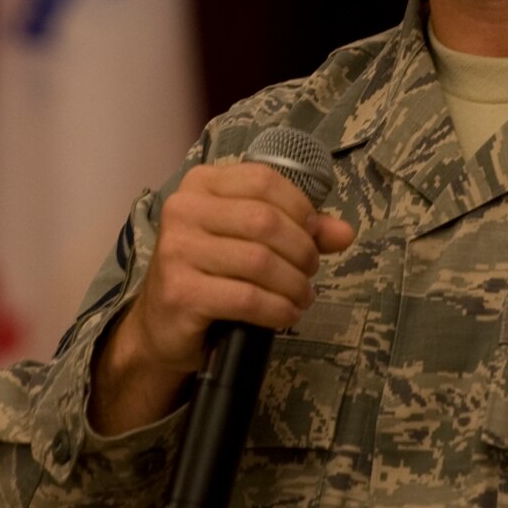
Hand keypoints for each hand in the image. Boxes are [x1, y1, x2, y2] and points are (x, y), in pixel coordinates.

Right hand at [88, 161, 354, 434]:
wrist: (162, 326)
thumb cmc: (210, 274)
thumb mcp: (249, 241)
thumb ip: (296, 230)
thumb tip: (345, 232)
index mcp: (200, 184)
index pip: (264, 181)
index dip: (300, 208)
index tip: (314, 236)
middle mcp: (182, 209)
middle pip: (265, 221)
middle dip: (301, 251)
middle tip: (309, 273)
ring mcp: (177, 250)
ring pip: (260, 261)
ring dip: (294, 284)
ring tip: (301, 297)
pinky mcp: (180, 292)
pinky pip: (247, 298)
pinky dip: (277, 309)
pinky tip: (285, 315)